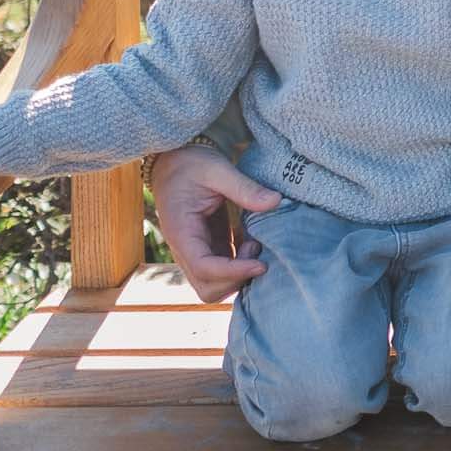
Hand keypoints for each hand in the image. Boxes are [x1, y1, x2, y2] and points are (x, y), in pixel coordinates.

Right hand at [152, 143, 280, 301]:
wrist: (174, 162)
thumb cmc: (191, 163)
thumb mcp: (217, 169)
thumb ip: (244, 187)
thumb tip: (276, 202)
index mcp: (181, 232)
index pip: (204, 267)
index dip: (234, 272)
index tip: (262, 264)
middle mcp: (184, 250)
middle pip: (207, 289)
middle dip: (237, 279)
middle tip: (257, 252)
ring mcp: (195, 252)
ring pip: (215, 285)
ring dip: (239, 275)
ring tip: (255, 244)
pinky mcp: (208, 248)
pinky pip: (223, 271)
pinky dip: (241, 265)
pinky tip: (253, 242)